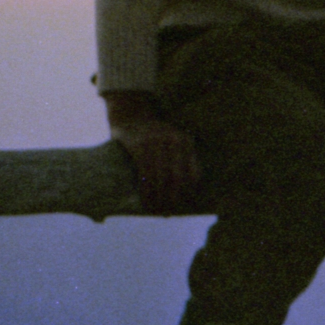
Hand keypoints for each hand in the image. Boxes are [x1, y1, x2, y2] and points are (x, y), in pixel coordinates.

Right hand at [104, 91, 198, 213]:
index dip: (189, 192)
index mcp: (186, 141)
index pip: (194, 173)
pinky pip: (146, 175)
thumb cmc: (151, 133)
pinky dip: (147, 192)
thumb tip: (182, 191)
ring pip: (162, 179)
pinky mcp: (140, 147)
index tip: (183, 205)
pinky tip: (145, 202)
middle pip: (178, 179)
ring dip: (159, 199)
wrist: (130, 111)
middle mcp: (175, 141)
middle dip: (174, 199)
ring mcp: (157, 143)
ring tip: (156, 211)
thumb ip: (177, 159)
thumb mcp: (170, 141)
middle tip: (168, 212)